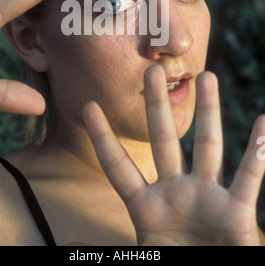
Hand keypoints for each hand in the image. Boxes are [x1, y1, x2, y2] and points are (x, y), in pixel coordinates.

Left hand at [83, 65, 264, 245]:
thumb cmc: (175, 265)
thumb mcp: (140, 257)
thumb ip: (109, 252)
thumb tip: (70, 243)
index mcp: (146, 206)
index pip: (118, 165)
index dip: (103, 136)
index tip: (89, 105)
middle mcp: (176, 193)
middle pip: (164, 140)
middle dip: (156, 106)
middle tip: (151, 69)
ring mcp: (207, 198)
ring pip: (209, 146)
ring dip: (209, 111)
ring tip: (207, 76)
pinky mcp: (237, 213)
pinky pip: (249, 177)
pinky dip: (259, 152)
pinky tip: (263, 123)